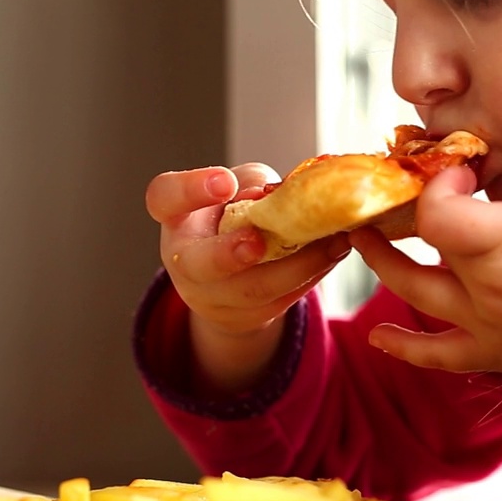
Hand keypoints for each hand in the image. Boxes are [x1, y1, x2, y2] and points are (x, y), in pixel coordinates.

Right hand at [145, 163, 350, 389]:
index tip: (223, 183)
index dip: (190, 190)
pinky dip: (313, 275)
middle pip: (199, 263)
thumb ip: (254, 183)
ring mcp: (213, 297)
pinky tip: (336, 254)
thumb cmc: (232, 217)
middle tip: (260, 240)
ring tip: (335, 239)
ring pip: (254, 289)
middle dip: (229, 254)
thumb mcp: (237, 188)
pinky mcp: (248, 317)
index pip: (164, 198)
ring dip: (298, 264)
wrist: (230, 279)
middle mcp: (185, 260)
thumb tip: (286, 195)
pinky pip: (283, 299)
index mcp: (177, 217)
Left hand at [350, 97, 501, 372]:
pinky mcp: (495, 354)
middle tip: (401, 194)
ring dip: (387, 264)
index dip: (442, 187)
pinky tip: (378, 339)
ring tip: (364, 242)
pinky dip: (406, 346)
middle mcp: (485, 284)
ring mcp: (485, 323)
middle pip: (424, 244)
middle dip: (411, 214)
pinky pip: (438, 354)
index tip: (465, 173)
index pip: (438, 212)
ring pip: (417, 291)